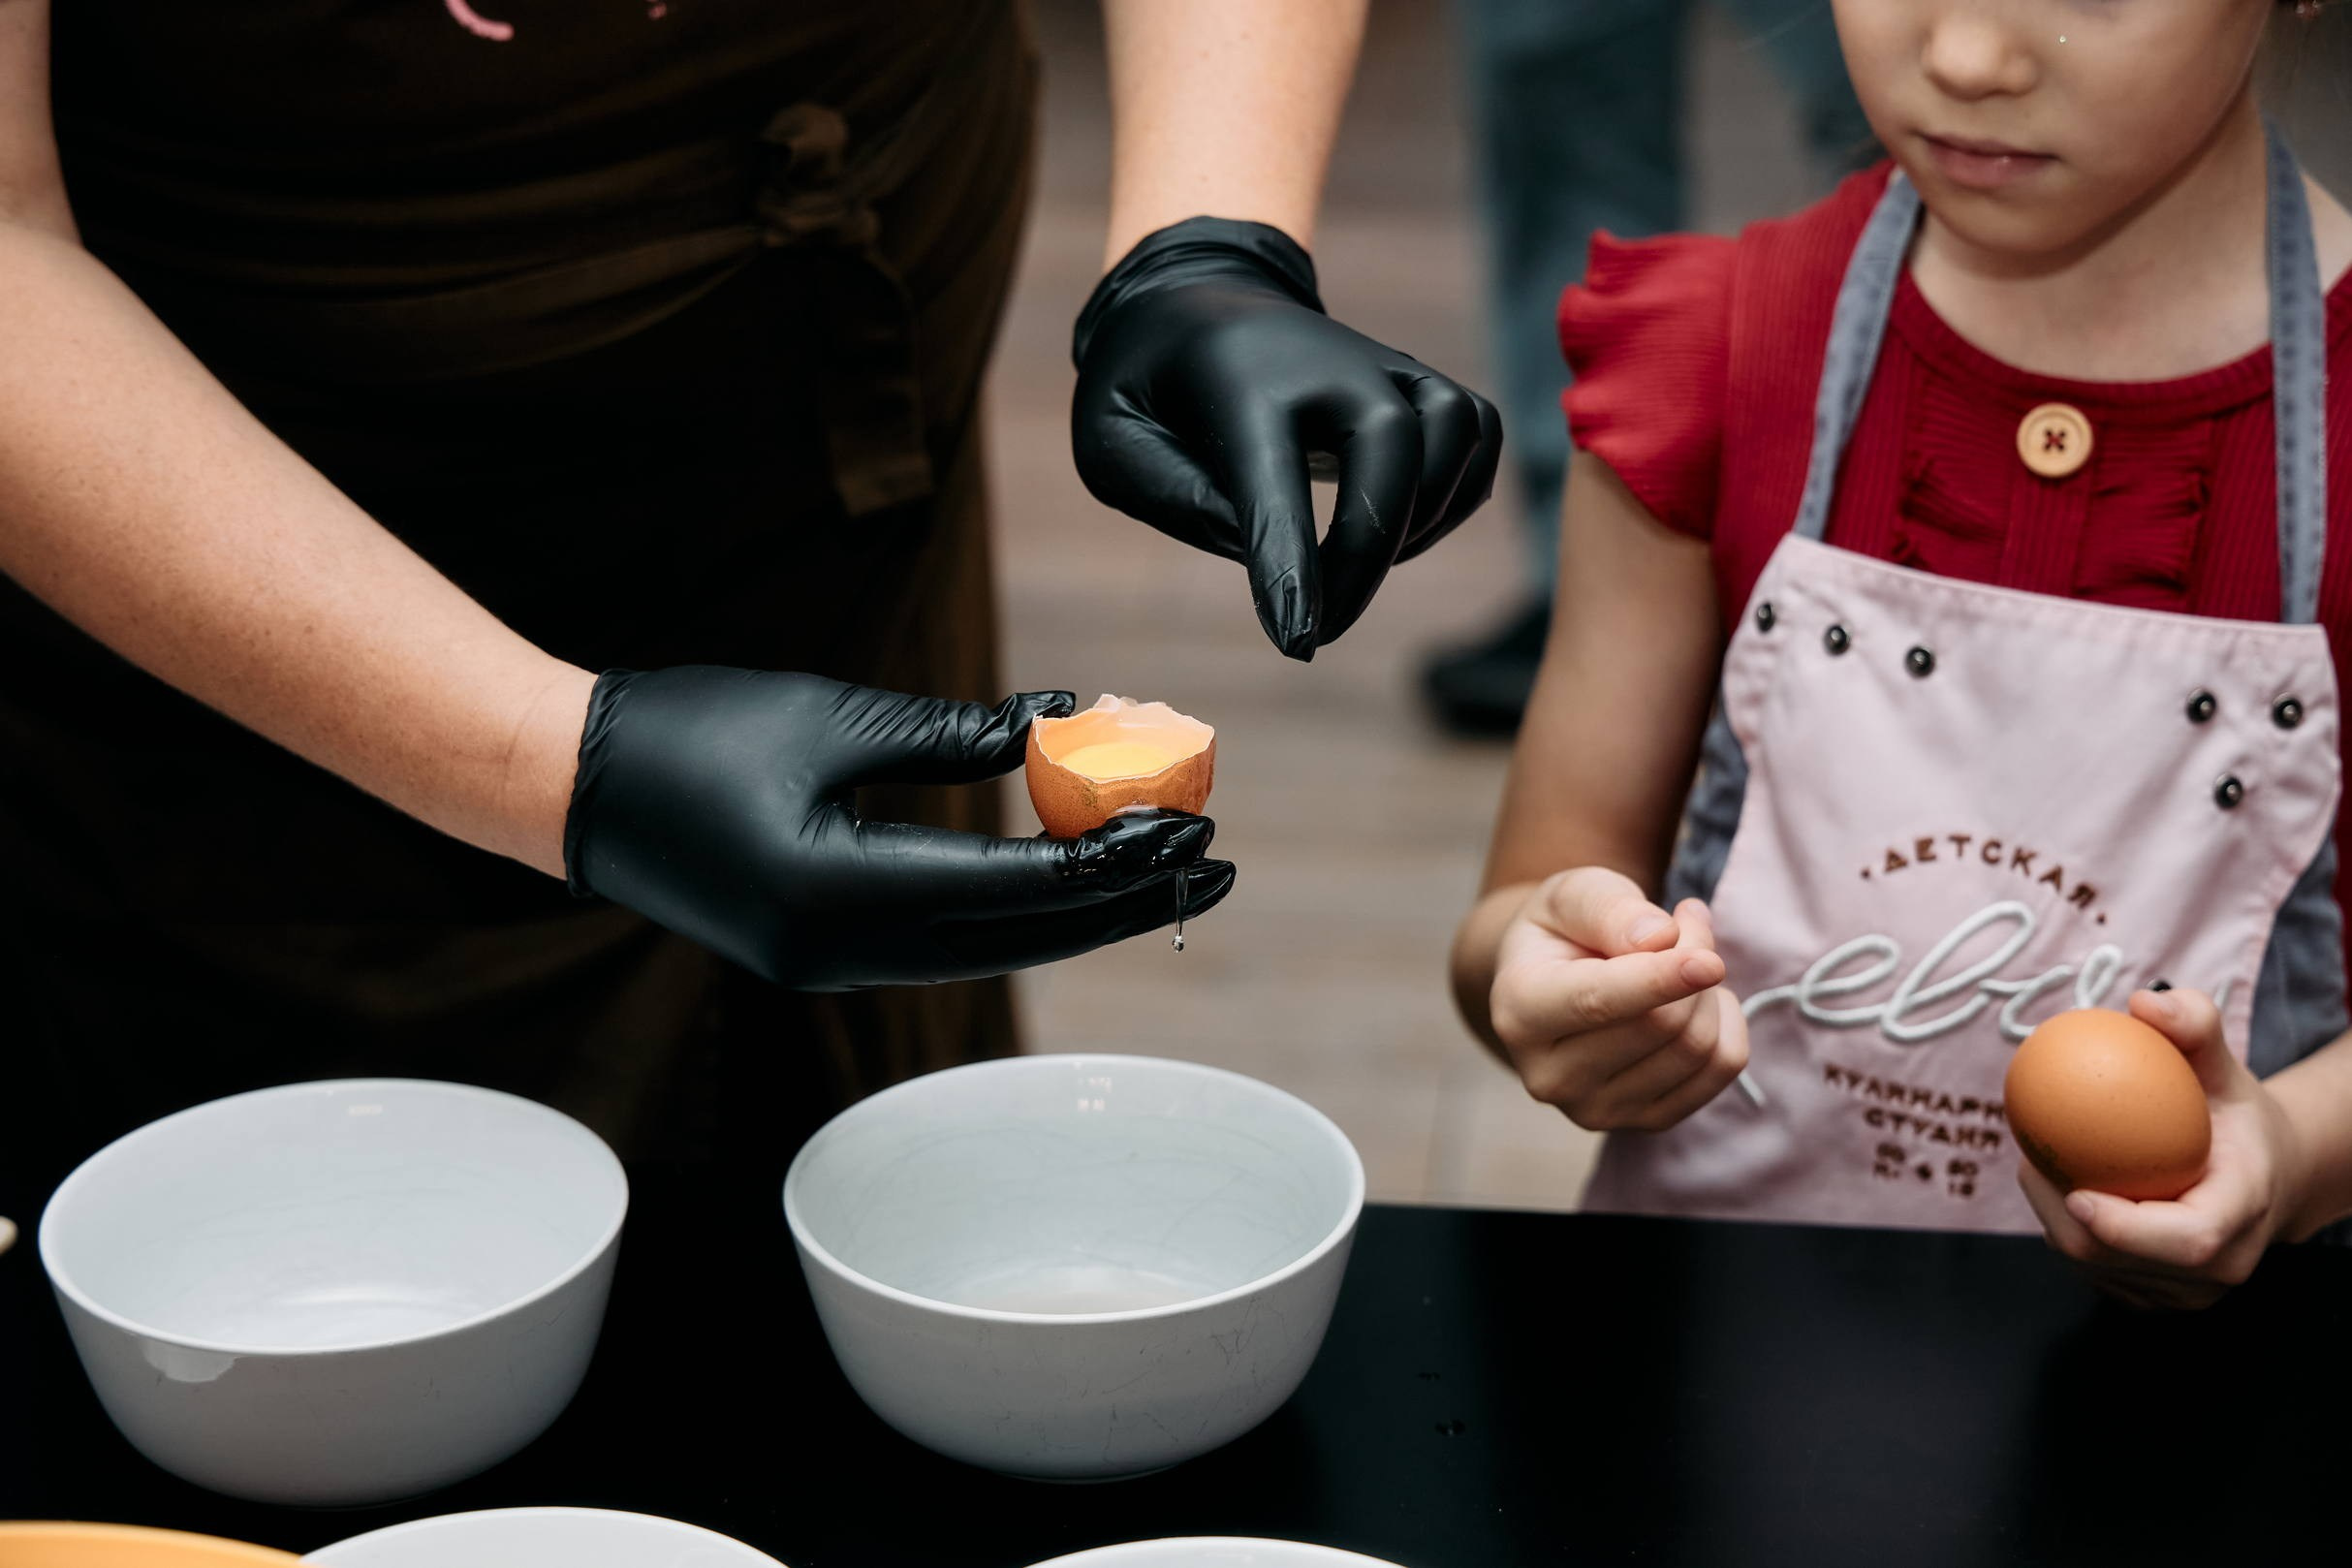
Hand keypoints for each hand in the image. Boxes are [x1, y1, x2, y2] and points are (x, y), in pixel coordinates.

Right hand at [562, 669, 1234, 989]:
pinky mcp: (825, 952)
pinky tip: (1072, 876)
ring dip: (1081, 911)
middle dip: (1125, 902)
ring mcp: (832, 965)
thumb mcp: (833, 718)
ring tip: (1165, 867)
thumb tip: (1069, 726)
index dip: (1113, 861)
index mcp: (842, 895)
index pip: (1016, 889)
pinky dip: (1019, 909)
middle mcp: (844, 953)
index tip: (1193, 827)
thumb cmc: (689, 732)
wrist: (570, 788)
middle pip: (1022, 940)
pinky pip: (949, 941)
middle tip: (1217, 864)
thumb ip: (955, 735)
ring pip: (992, 949)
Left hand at [1072, 217, 1501, 659]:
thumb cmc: (1145, 387)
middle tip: (1324, 630)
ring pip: (1452, 433)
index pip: (1275, 480)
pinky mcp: (1417, 377)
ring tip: (1361, 569)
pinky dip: (1461, 490)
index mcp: (1237, 381)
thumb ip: (1173, 498)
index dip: (1293, 567)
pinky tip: (1407, 529)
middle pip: (1391, 448)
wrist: (1196, 299)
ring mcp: (1382, 363)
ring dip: (1424, 520)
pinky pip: (1479, 430)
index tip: (1300, 641)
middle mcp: (1326, 363)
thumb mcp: (1109, 442)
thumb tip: (1264, 556)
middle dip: (1369, 556)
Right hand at [1488, 869, 1748, 1130]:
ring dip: (1710, 992)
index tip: (1710, 961)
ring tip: (1684, 962)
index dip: (1659, 981)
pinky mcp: (1644, 1123)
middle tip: (1687, 924)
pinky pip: (1721, 1070)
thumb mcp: (1570, 895)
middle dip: (1693, 960)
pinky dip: (1727, 1025)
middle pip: (1661, 1026)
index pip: (1598, 1003)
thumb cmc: (1563, 932)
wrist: (1552, 985)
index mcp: (1519, 1013)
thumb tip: (1659, 938)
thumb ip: (1608, 908)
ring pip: (1696, 1049)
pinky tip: (1697, 1001)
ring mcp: (1596, 1110)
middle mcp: (1549, 1077)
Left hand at [2018, 988, 2309, 1309]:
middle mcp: (2221, 1267)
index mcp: (2244, 1212)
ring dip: (2054, 1218)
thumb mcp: (2222, 1065)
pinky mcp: (2156, 1297)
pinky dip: (2067, 1230)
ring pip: (2096, 1268)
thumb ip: (2194, 1025)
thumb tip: (2144, 1002)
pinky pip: (2095, 1271)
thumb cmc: (2233, 1115)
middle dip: (2060, 1212)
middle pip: (2120, 1259)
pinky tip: (2053, 1187)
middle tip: (2029, 1157)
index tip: (2077, 1192)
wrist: (2266, 1175)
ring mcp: (2186, 1292)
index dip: (2128, 1229)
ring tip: (2036, 1164)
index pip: (2189, 1240)